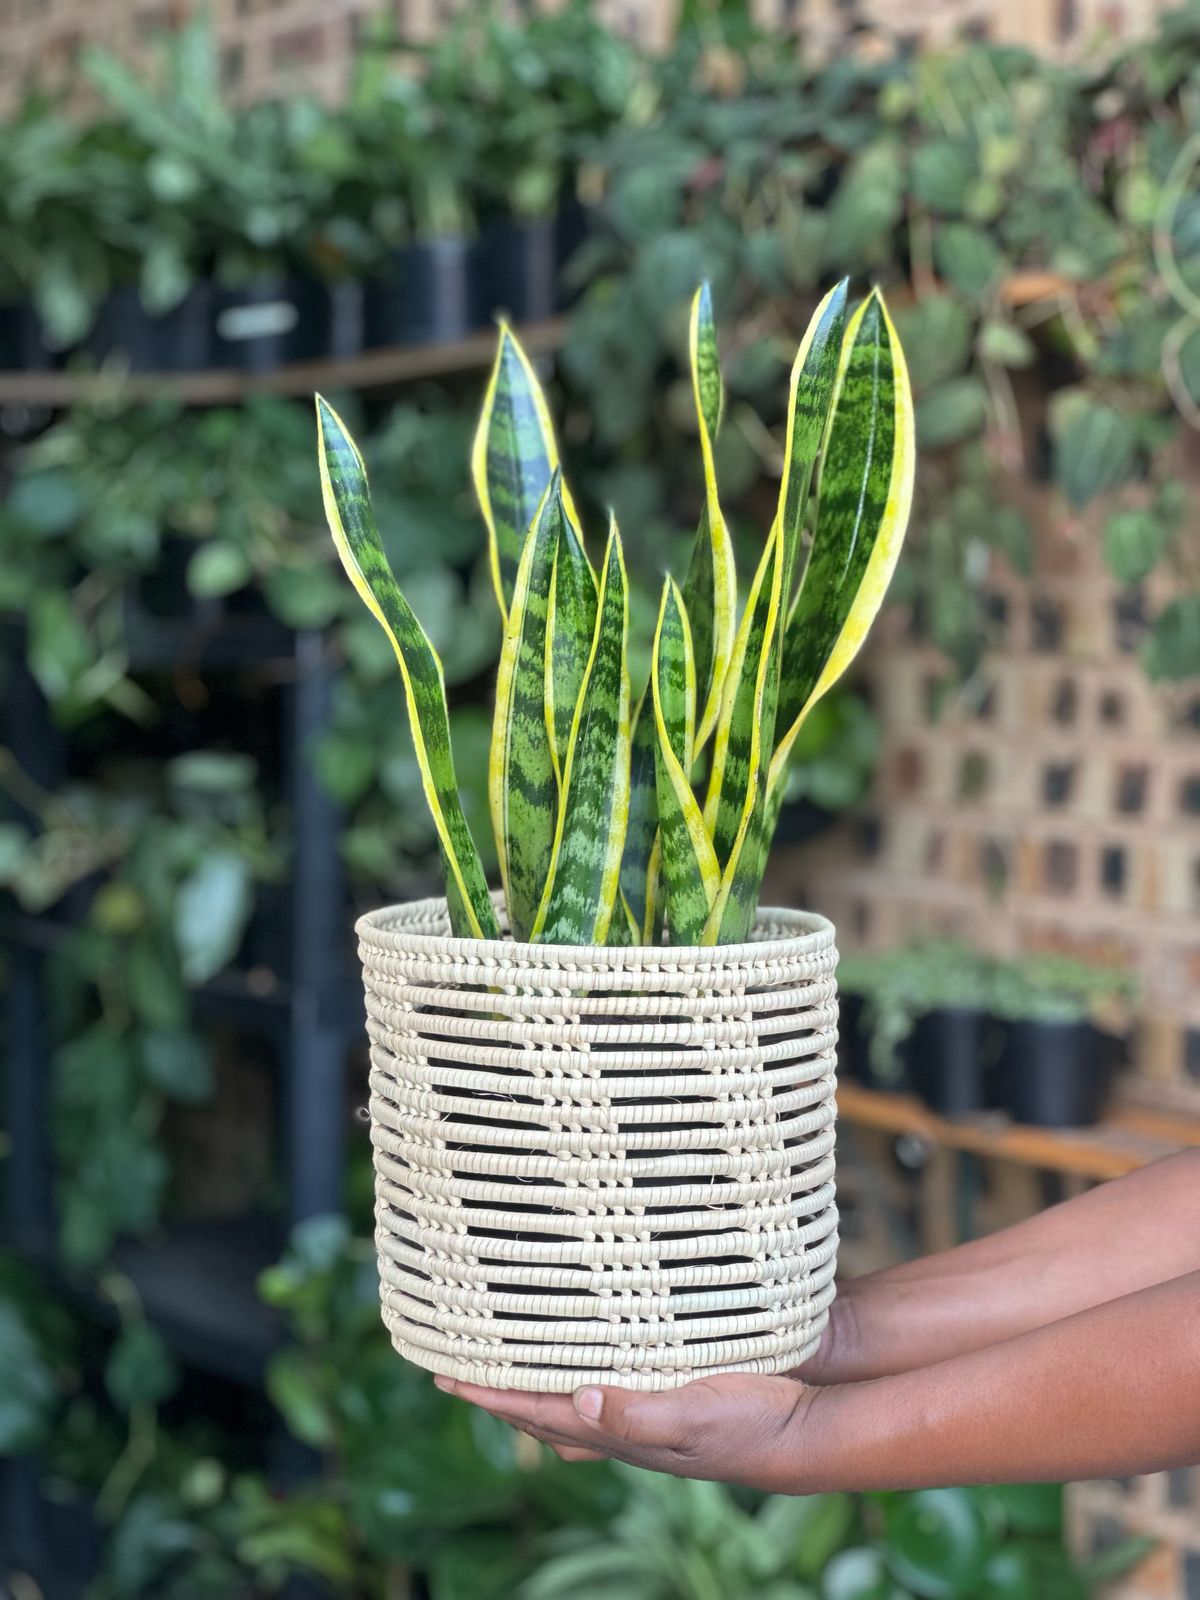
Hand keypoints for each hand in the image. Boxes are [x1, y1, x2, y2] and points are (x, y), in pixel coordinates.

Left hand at [434, 1371, 824, 1491]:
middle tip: (455, 1362)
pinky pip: (605, 1375)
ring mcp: (645, 1404)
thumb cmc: (753, 1422)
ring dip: (533, 1376)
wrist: (807, 1422)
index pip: (538, 1412)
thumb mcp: (696, 1418)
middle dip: (498, 1388)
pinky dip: (576, 1364)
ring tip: (502, 1354)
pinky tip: (578, 1351)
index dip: (489, 1395)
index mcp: (621, 1431)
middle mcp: (624, 1420)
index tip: (442, 1376)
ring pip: (570, 1393)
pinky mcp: (668, 1380)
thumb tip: (578, 1402)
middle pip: (543, 1407)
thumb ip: (639, 1413)